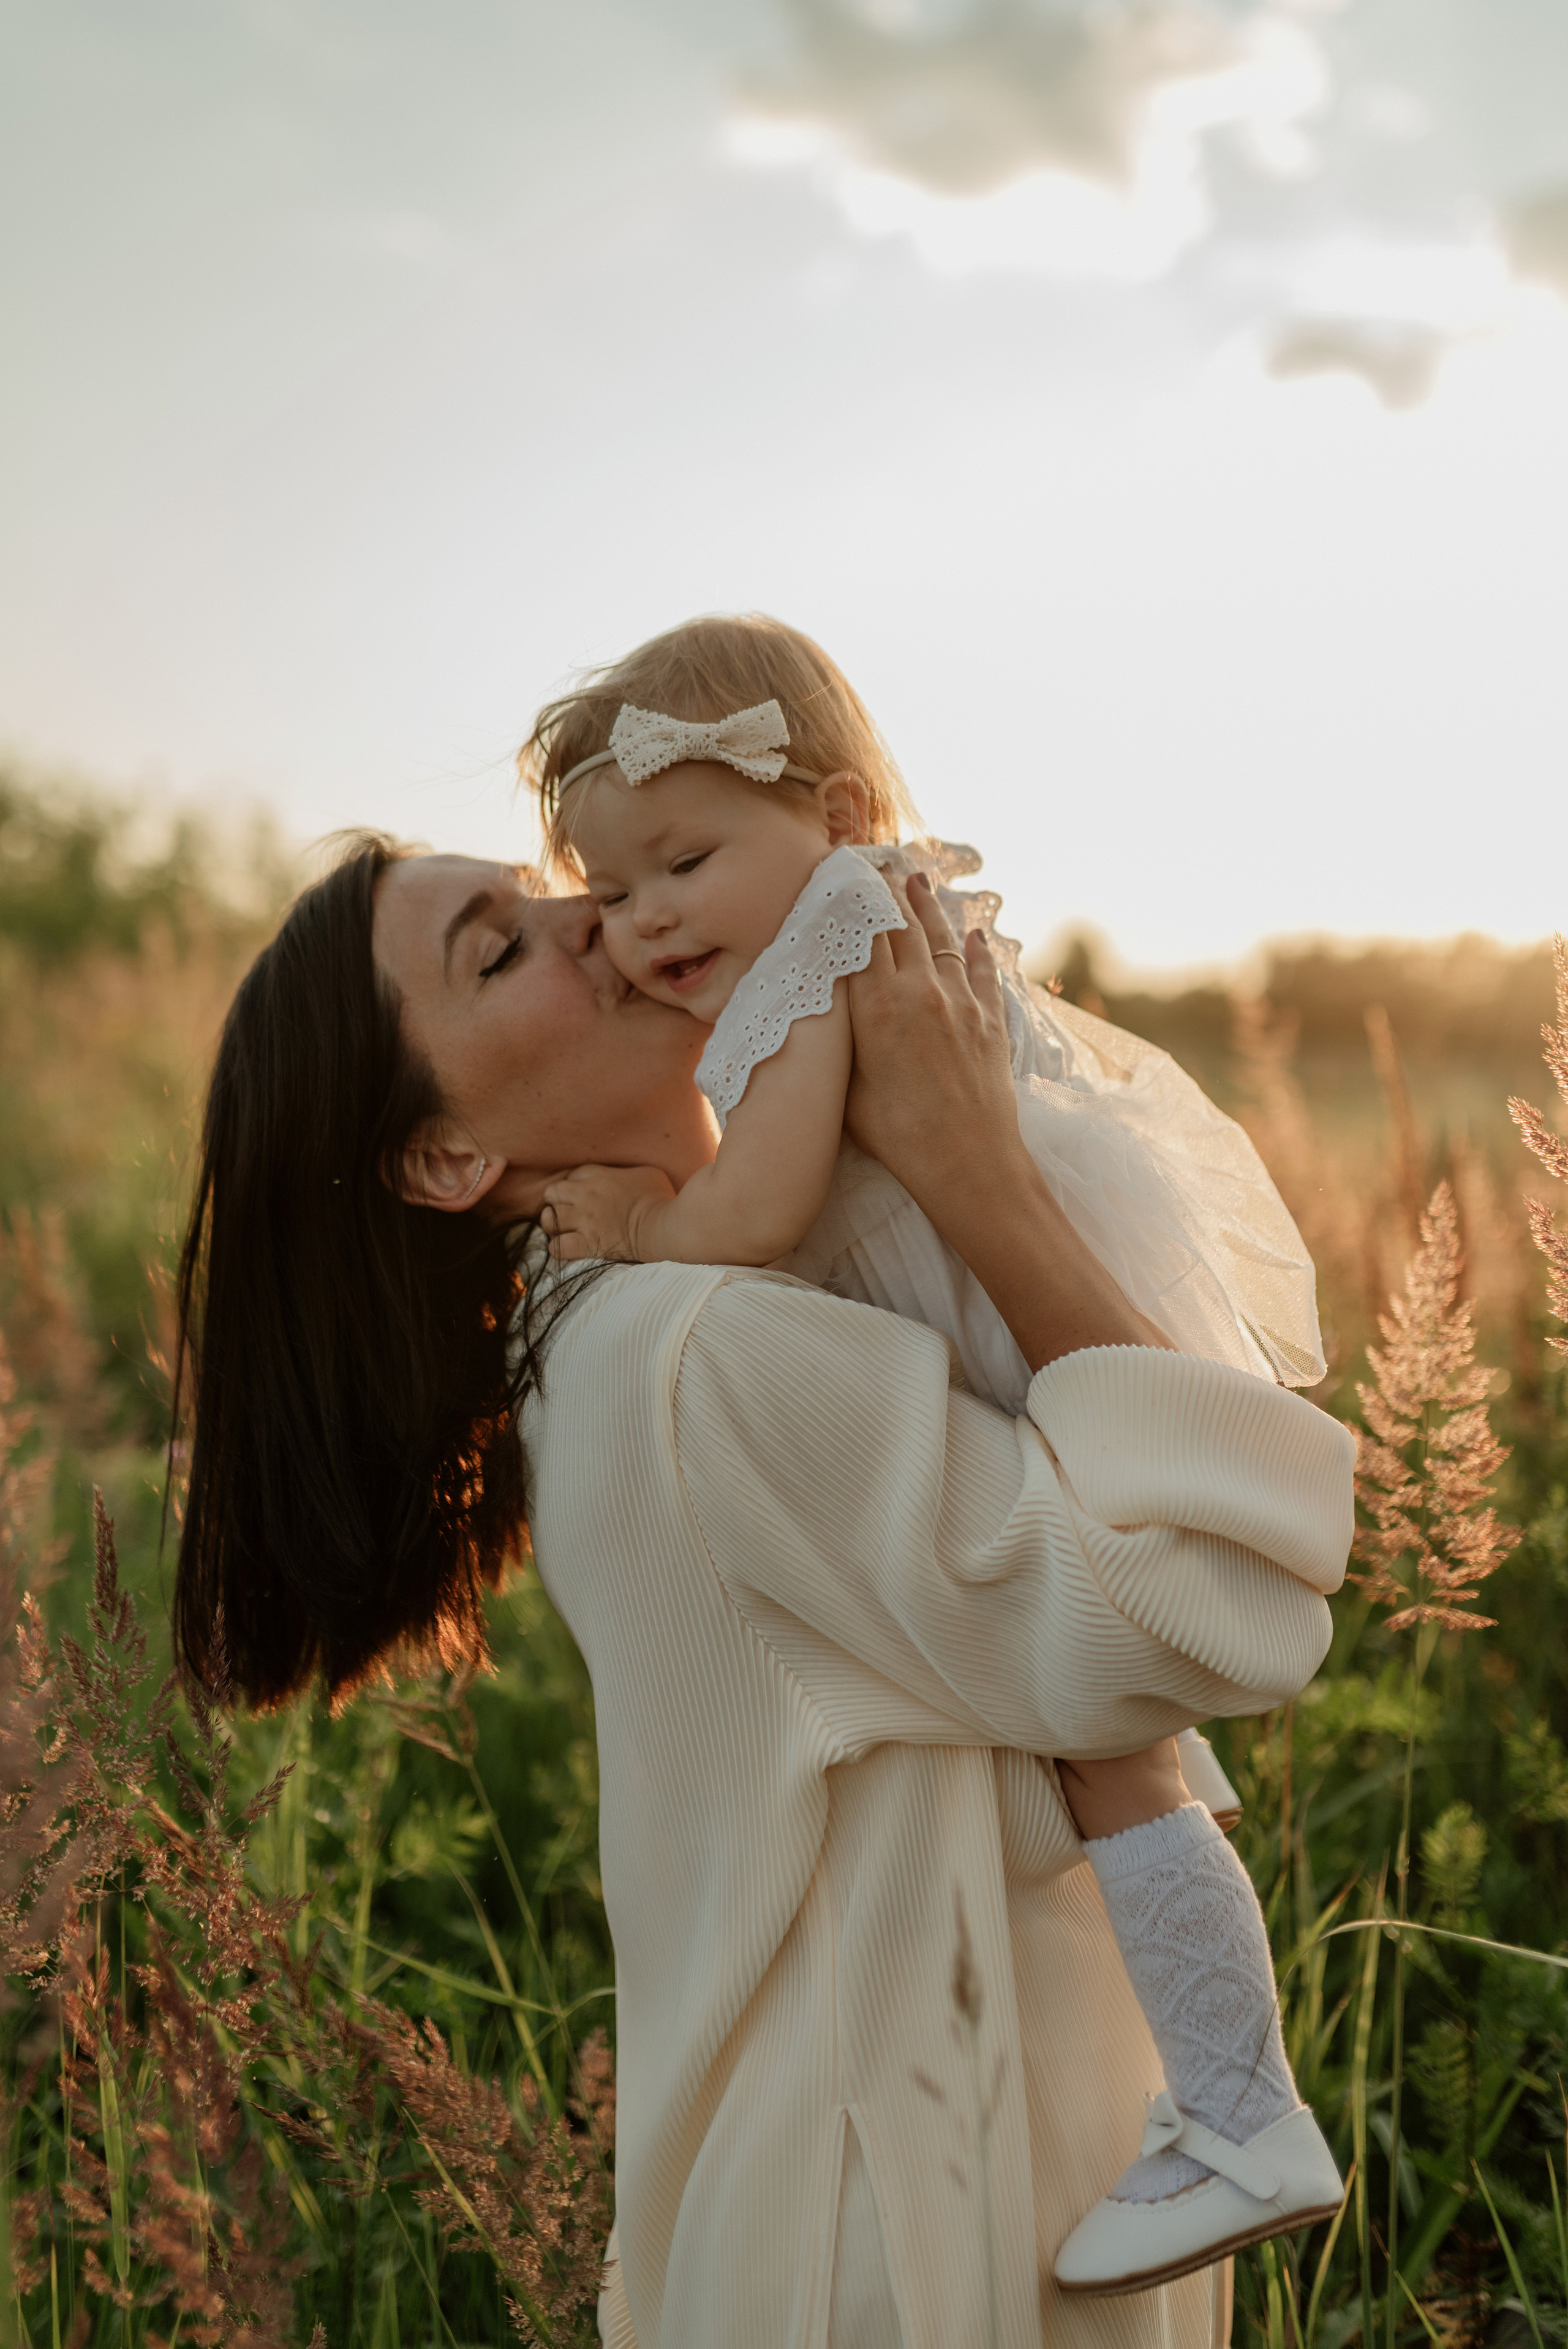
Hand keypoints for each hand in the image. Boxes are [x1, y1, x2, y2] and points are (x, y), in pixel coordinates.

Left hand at [540, 1164, 675, 1262]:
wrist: (664, 1226)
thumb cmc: (661, 1198)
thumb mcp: (648, 1172)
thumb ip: (630, 1171)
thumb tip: (629, 1177)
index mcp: (599, 1176)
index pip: (572, 1175)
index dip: (575, 1184)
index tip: (584, 1194)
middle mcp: (586, 1195)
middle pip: (552, 1193)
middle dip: (556, 1201)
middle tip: (568, 1211)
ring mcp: (585, 1220)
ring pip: (549, 1219)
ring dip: (552, 1224)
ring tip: (561, 1229)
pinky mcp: (588, 1244)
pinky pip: (558, 1247)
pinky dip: (559, 1248)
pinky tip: (567, 1247)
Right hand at [846, 872, 1170, 1370]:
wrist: (969, 1163)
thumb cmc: (898, 1137)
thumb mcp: (848, 1086)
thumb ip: (841, 1036)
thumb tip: (831, 1003)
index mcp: (878, 1006)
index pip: (863, 934)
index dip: (852, 899)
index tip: (841, 871)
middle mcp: (921, 992)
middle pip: (901, 926)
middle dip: (886, 891)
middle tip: (875, 860)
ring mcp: (961, 1004)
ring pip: (943, 940)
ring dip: (928, 907)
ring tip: (916, 878)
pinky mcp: (990, 1023)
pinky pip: (983, 973)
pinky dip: (978, 949)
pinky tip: (974, 933)